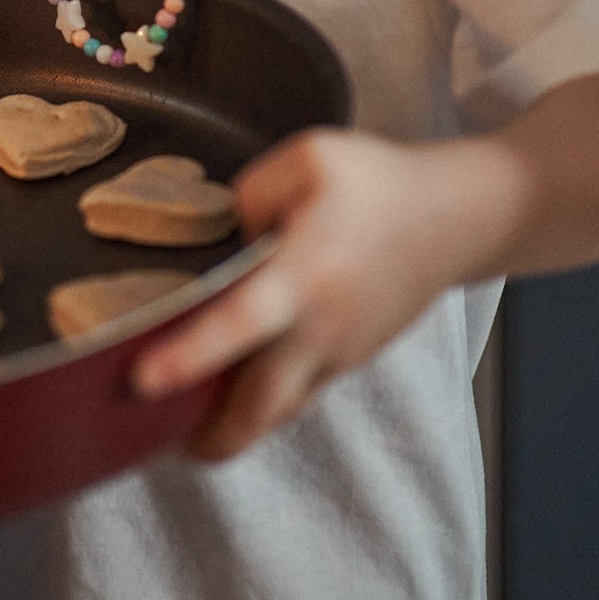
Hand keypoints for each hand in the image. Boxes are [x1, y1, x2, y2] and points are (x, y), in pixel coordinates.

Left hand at [133, 128, 454, 460]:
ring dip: (235, 428)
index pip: (240, 325)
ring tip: (187, 432)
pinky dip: (264, 405)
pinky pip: (300, 393)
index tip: (143, 381)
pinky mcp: (349, 359)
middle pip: (260, 404)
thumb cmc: (376, 183)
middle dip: (210, 437)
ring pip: (280, 409)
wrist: (454, 219)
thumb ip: (250, 196)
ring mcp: (339, 351)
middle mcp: (320, 326)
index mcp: (304, 274)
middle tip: (156, 440)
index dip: (190, 356)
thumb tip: (226, 243)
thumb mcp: (307, 159)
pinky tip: (233, 396)